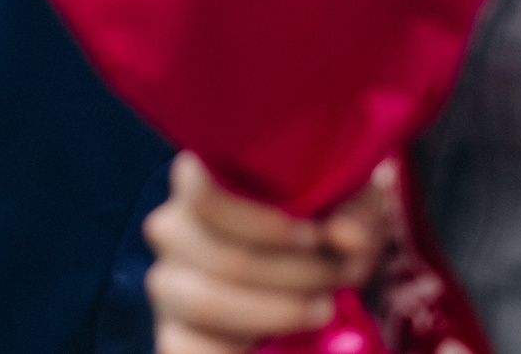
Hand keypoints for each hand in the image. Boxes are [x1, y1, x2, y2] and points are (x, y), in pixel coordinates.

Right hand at [145, 152, 390, 353]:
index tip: (316, 238)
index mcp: (198, 182)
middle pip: (226, 258)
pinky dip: (239, 350)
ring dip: (275, 312)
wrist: (305, 276)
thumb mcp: (347, 211)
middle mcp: (171, 229)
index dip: (267, 224)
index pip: (201, 193)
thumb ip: (353, 215)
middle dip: (296, 276)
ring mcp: (167, 284)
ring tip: (321, 309)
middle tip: (338, 278)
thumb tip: (345, 238)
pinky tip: (278, 342)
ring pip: (204, 302)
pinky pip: (182, 348)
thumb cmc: (319, 231)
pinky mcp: (173, 335)